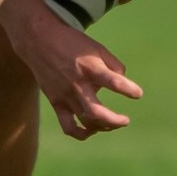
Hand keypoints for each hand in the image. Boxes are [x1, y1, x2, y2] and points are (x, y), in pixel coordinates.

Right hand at [10, 13, 144, 140]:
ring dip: (102, 127)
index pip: (114, 82)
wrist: (39, 42)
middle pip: (97, 113)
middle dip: (115, 121)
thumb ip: (113, 64)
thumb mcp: (96, 47)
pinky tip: (91, 130)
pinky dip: (81, 133)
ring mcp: (65, 96)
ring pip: (85, 122)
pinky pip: (68, 126)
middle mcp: (78, 85)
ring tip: (112, 124)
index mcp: (90, 67)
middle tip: (125, 121)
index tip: (137, 94)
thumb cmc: (72, 43)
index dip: (129, 90)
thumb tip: (123, 81)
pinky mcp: (56, 102)